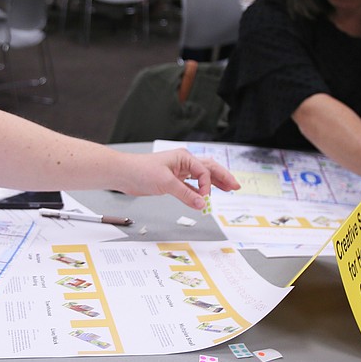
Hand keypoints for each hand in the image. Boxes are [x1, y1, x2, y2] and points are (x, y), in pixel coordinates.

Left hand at [115, 150, 238, 209]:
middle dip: (223, 177)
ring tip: (228, 189)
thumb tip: (202, 204)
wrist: (123, 173)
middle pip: (209, 169)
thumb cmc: (141, 170)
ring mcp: (179, 171)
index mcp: (184, 157)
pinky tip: (205, 197)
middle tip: (236, 187)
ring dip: (214, 184)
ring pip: (202, 177)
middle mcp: (184, 162)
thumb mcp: (166, 183)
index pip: (204, 171)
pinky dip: (199, 192)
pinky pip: (191, 186)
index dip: (207, 186)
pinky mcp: (173, 181)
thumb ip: (186, 194)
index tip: (204, 199)